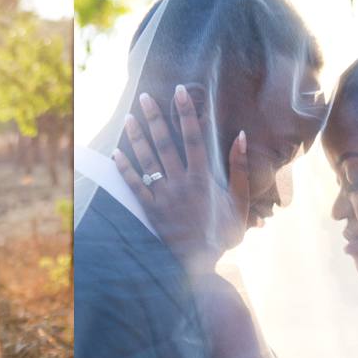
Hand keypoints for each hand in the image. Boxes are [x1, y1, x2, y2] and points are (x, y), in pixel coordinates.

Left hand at [113, 86, 248, 273]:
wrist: (201, 265)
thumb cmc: (224, 234)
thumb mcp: (240, 201)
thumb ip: (240, 168)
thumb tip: (242, 136)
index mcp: (203, 178)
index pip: (193, 137)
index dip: (186, 113)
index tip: (180, 92)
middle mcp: (181, 183)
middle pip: (165, 143)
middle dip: (155, 118)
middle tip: (144, 97)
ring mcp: (163, 196)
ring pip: (147, 161)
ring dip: (137, 138)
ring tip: (128, 118)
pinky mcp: (151, 210)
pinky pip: (135, 186)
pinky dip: (125, 169)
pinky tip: (115, 153)